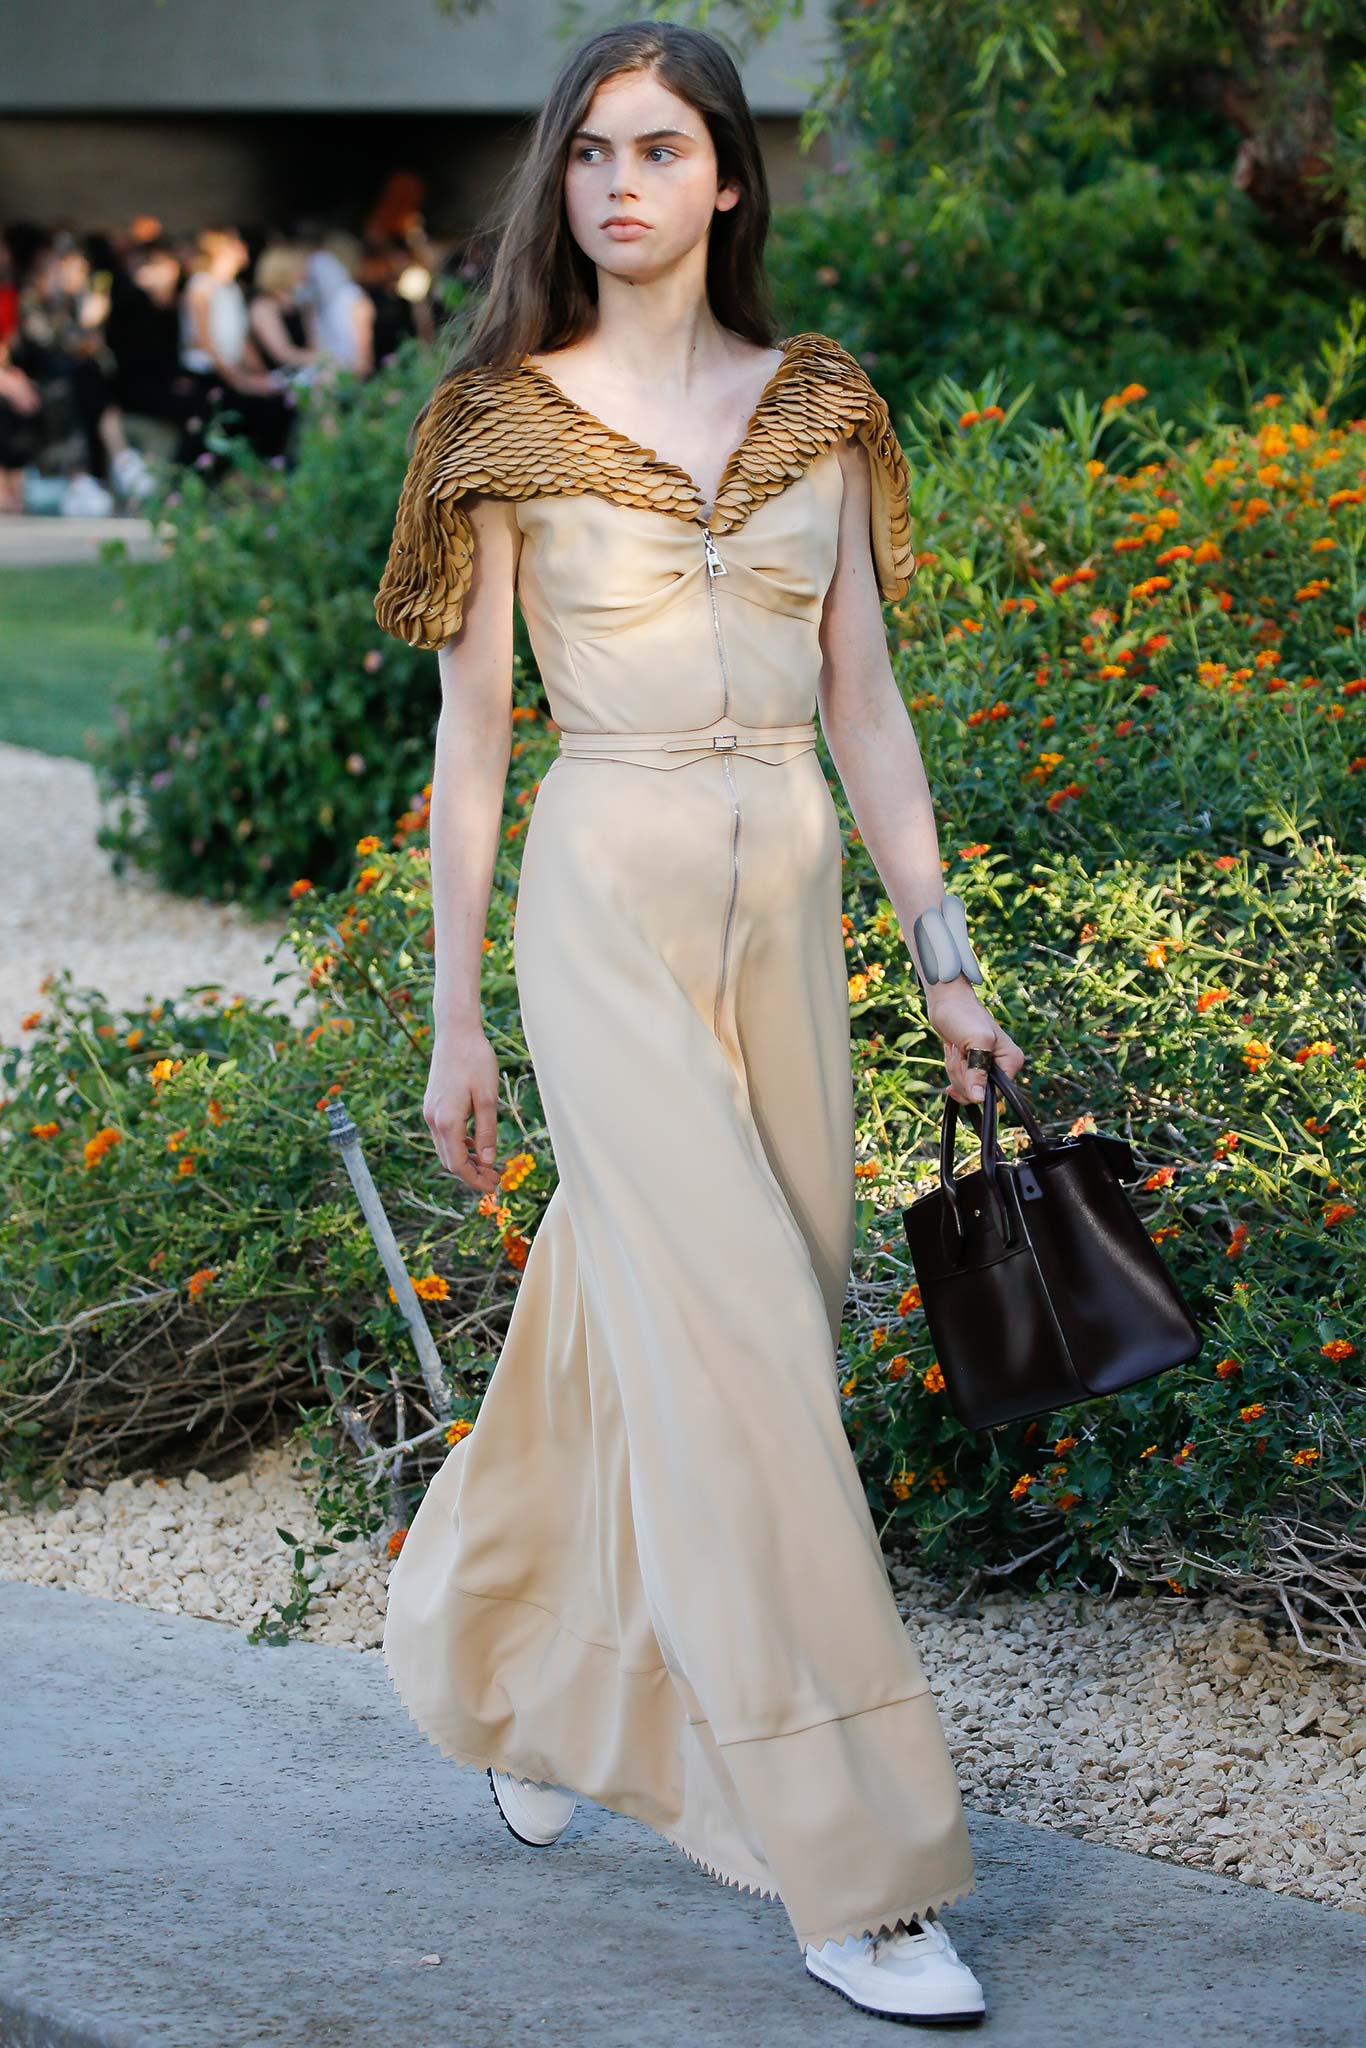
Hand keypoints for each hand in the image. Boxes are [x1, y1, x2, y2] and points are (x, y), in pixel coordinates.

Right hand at [424, 1023, 502, 1190]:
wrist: (455, 1032)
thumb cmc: (475, 1060)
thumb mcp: (488, 1097)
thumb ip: (487, 1131)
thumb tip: (488, 1161)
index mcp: (447, 1121)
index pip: (457, 1164)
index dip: (474, 1180)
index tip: (493, 1186)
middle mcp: (433, 1119)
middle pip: (449, 1160)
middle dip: (471, 1174)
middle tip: (495, 1179)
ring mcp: (430, 1112)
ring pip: (446, 1148)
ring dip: (466, 1160)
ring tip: (489, 1165)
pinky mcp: (432, 1104)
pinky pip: (444, 1134)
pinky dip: (460, 1145)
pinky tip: (477, 1145)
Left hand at [923, 978, 1025, 1107]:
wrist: (946, 1001)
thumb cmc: (963, 1015)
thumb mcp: (974, 1041)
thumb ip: (978, 1071)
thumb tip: (978, 1098)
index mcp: (1011, 1061)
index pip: (995, 1094)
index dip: (975, 1088)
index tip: (964, 1065)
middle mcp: (1003, 1066)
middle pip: (978, 1093)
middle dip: (961, 1075)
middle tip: (959, 1050)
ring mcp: (987, 1066)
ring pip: (967, 1088)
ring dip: (954, 1070)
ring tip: (955, 1048)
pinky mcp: (973, 1065)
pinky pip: (961, 1081)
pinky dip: (952, 1070)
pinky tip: (952, 1054)